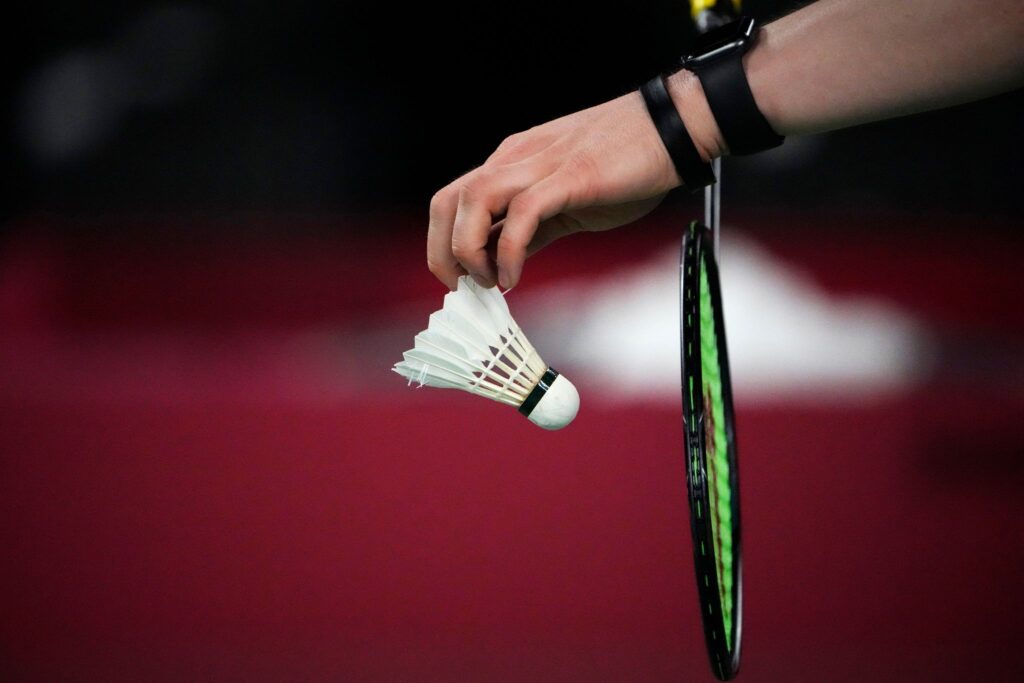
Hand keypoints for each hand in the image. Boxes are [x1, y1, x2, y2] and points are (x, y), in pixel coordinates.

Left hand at [426, 84, 709, 289]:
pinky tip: (515, 277)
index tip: (460, 279)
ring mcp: (539, 166)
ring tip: (490, 281)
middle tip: (463, 287)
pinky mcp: (567, 178)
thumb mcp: (565, 200)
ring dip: (469, 250)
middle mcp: (515, 160)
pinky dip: (509, 252)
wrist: (672, 129)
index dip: (444, 244)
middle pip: (448, 201)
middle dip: (443, 252)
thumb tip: (507, 262)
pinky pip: (522, 215)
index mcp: (511, 163)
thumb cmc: (627, 162)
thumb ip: (533, 228)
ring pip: (473, 202)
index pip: (453, 201)